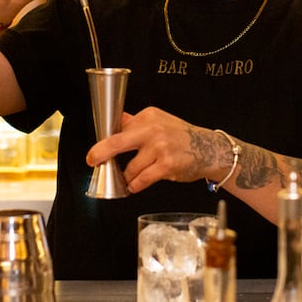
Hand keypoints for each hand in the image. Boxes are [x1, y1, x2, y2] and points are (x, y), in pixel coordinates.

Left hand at [86, 107, 228, 193]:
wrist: (209, 149)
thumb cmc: (182, 137)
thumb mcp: (159, 121)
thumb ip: (136, 122)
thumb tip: (115, 118)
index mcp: (149, 116)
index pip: (120, 128)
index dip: (106, 142)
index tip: (98, 151)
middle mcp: (153, 129)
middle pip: (117, 141)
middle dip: (100, 152)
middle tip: (92, 160)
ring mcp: (160, 147)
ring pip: (131, 167)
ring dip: (127, 176)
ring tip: (130, 178)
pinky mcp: (167, 165)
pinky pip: (142, 179)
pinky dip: (135, 185)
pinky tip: (135, 185)